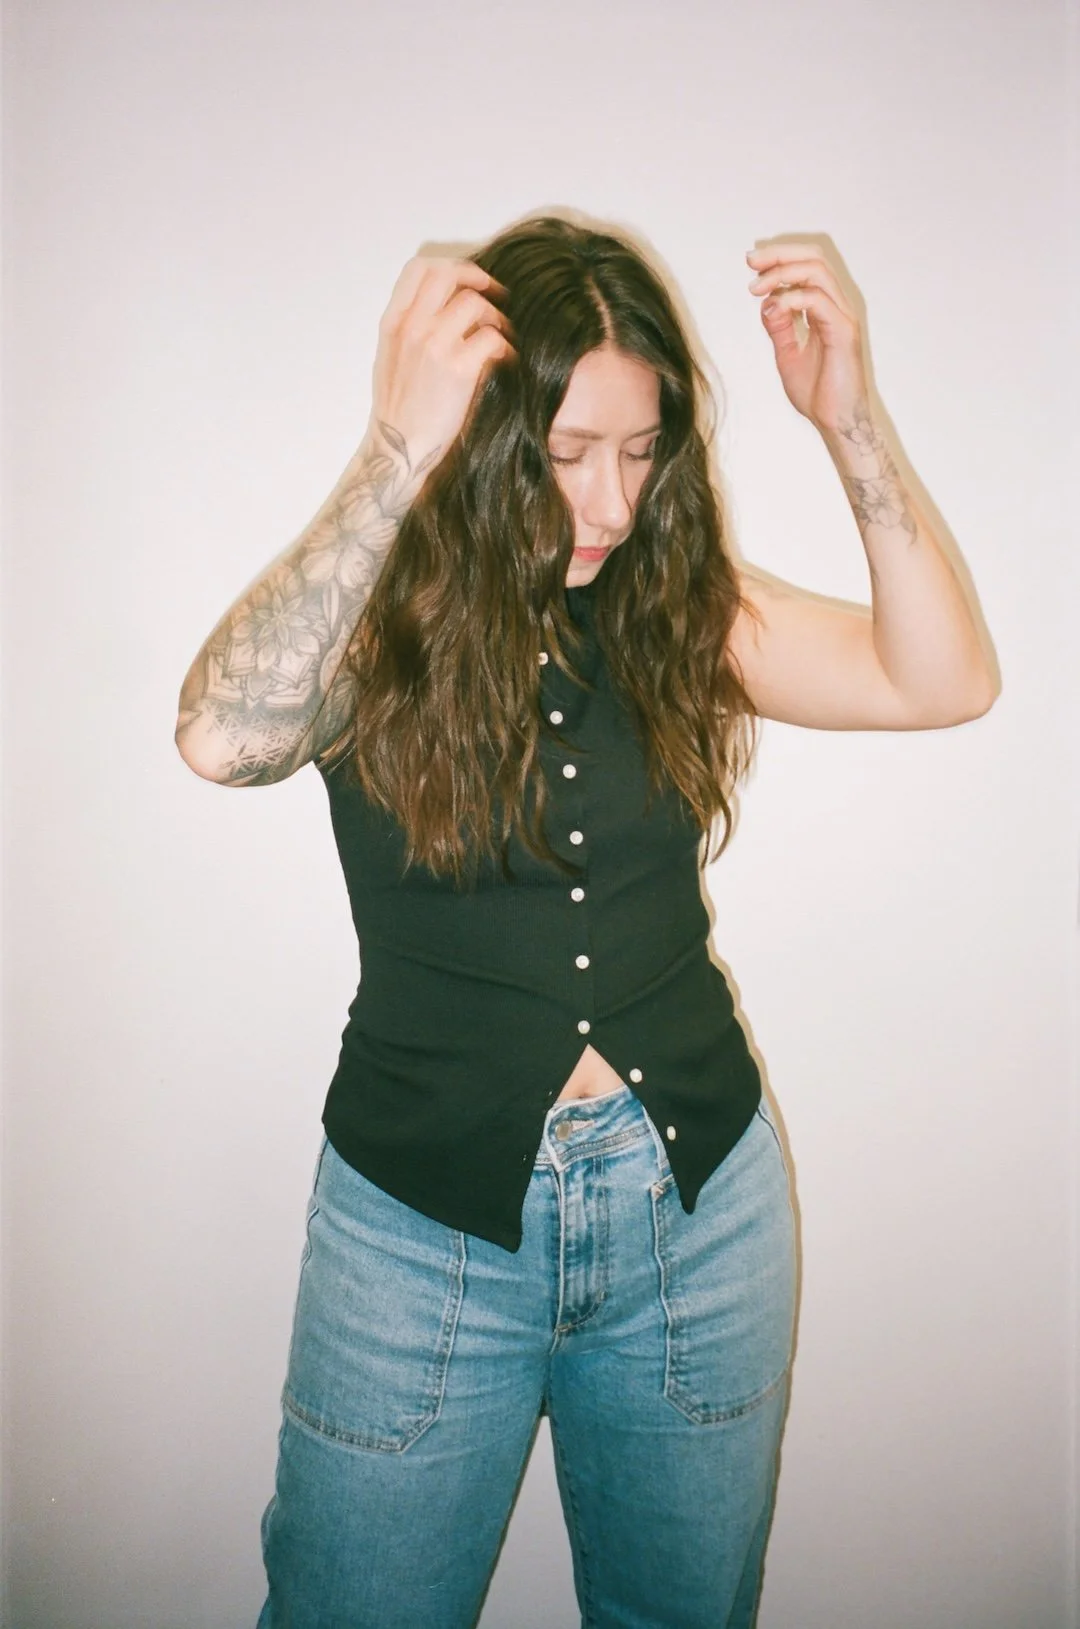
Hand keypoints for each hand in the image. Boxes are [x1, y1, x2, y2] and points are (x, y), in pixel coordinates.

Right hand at [366, 256, 514, 485]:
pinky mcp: (457, 368)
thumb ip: (410, 328)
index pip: (418, 269)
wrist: (399, 449)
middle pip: (448, 275)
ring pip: (474, 304)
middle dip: (479, 280)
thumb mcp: (390, 358)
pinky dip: (505, 347)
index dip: (450, 266)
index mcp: (393, 323)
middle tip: (497, 296)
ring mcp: (433, 346)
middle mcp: (411, 328)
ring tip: (502, 338)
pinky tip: (505, 361)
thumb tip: (442, 307)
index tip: (468, 281)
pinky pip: (492, 337)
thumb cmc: (399, 409)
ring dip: (496, 318)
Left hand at [747, 242, 868, 434]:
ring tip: (756, 287)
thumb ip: (779, 327)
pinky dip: (792, 298)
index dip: (780, 258)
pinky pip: (818, 300)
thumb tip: (766, 301)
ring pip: (817, 272)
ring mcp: (843, 317)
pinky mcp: (843, 331)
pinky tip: (774, 307)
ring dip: (782, 273)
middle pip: (814, 259)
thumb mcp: (787, 354)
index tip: (752, 264)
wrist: (835, 422)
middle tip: (751, 261)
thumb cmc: (818, 392)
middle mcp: (838, 307)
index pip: (808, 266)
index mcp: (826, 309)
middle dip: (780, 254)